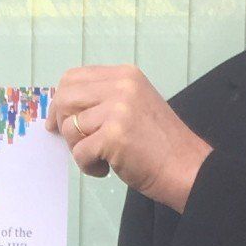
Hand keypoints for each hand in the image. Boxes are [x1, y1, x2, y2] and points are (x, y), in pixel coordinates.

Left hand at [48, 65, 210, 210]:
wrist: (187, 168)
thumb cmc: (159, 144)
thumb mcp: (133, 106)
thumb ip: (104, 100)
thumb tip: (61, 109)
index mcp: (125, 75)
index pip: (73, 77)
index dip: (59, 101)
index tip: (58, 121)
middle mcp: (121, 86)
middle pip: (65, 98)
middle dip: (63, 124)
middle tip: (77, 144)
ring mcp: (118, 109)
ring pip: (70, 128)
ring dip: (79, 149)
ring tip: (101, 158)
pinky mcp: (114, 136)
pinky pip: (79, 152)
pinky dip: (88, 166)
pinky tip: (106, 169)